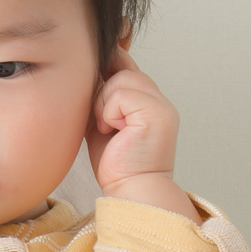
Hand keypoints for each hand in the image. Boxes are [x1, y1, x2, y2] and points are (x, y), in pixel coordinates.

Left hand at [86, 48, 197, 220]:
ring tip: (109, 128)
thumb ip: (102, 94)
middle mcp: (158, 98)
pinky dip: (109, 113)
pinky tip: (114, 132)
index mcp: (147, 98)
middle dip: (102, 92)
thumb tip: (89, 67)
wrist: (130, 189)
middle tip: (103, 122)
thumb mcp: (103, 119)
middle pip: (121, 66)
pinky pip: (120, 95)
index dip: (106, 65)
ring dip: (104, 104)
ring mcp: (161, 104)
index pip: (125, 62)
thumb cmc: (115, 161)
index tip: (94, 84)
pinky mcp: (156, 113)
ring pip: (120, 79)